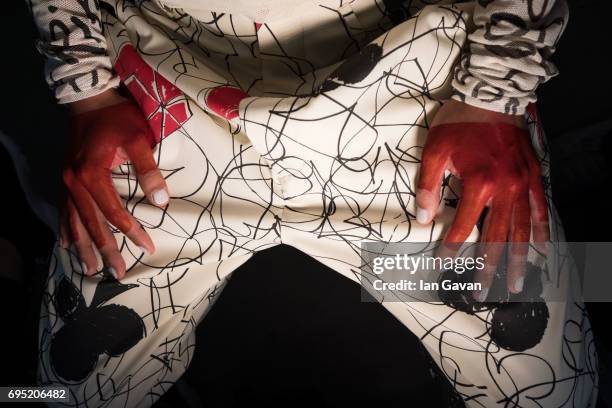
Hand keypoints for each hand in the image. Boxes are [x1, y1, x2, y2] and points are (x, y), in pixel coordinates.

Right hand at [61, 89, 168, 278]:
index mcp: (92, 174)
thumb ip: (149, 169)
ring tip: (89, 269)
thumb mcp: (138, 138)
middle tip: (116, 273)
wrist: (89, 99)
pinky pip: (62, 210)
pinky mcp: (64, 177)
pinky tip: (66, 243)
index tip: (147, 248)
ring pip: (73, 222)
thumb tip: (161, 201)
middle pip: (90, 224)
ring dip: (82, 247)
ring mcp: (65, 181)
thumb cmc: (117, 118)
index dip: (132, 232)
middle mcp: (74, 182)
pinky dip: (65, 228)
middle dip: (104, 251)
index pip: (114, 213)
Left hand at [416, 100, 549, 300]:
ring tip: (514, 284)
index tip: (443, 264)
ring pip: (521, 230)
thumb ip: (428, 187)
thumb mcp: (435, 151)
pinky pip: (540, 209)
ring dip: (516, 259)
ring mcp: (522, 184)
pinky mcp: (533, 176)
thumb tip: (421, 218)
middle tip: (482, 291)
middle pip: (496, 237)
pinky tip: (541, 252)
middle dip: (487, 267)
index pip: (462, 226)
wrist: (491, 96)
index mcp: (478, 183)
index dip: (452, 247)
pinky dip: (541, 232)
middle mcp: (504, 189)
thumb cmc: (460, 123)